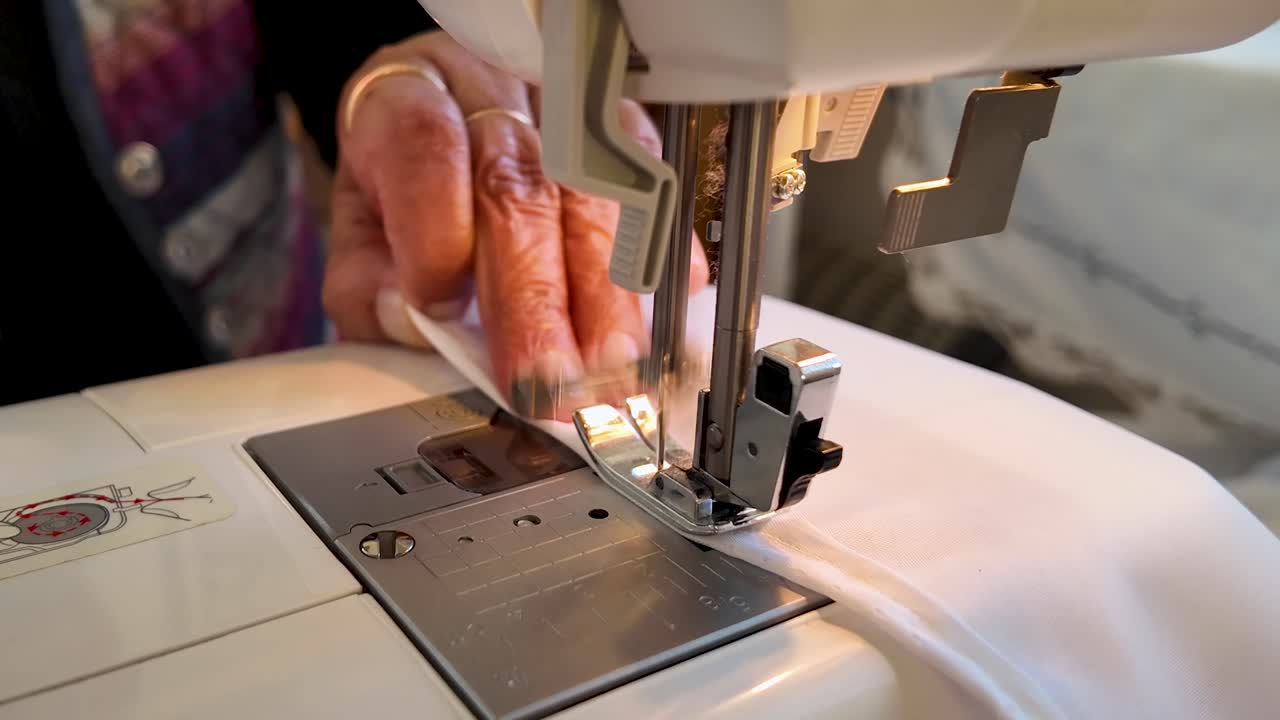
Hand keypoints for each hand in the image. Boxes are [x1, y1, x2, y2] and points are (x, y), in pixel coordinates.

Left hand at [323, 31, 708, 415]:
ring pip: (596, 192)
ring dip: (607, 292)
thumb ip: (364, 282)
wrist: (448, 111)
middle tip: (548, 380)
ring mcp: (564, 104)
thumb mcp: (359, 227)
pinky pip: (653, 185)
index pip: (429, 149)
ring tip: (607, 366)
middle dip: (537, 298)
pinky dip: (660, 249)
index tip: (443, 309)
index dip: (439, 234)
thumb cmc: (404, 180)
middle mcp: (491, 90)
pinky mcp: (621, 126)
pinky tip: (668, 302)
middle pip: (520, 187)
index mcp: (407, 101)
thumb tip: (406, 319)